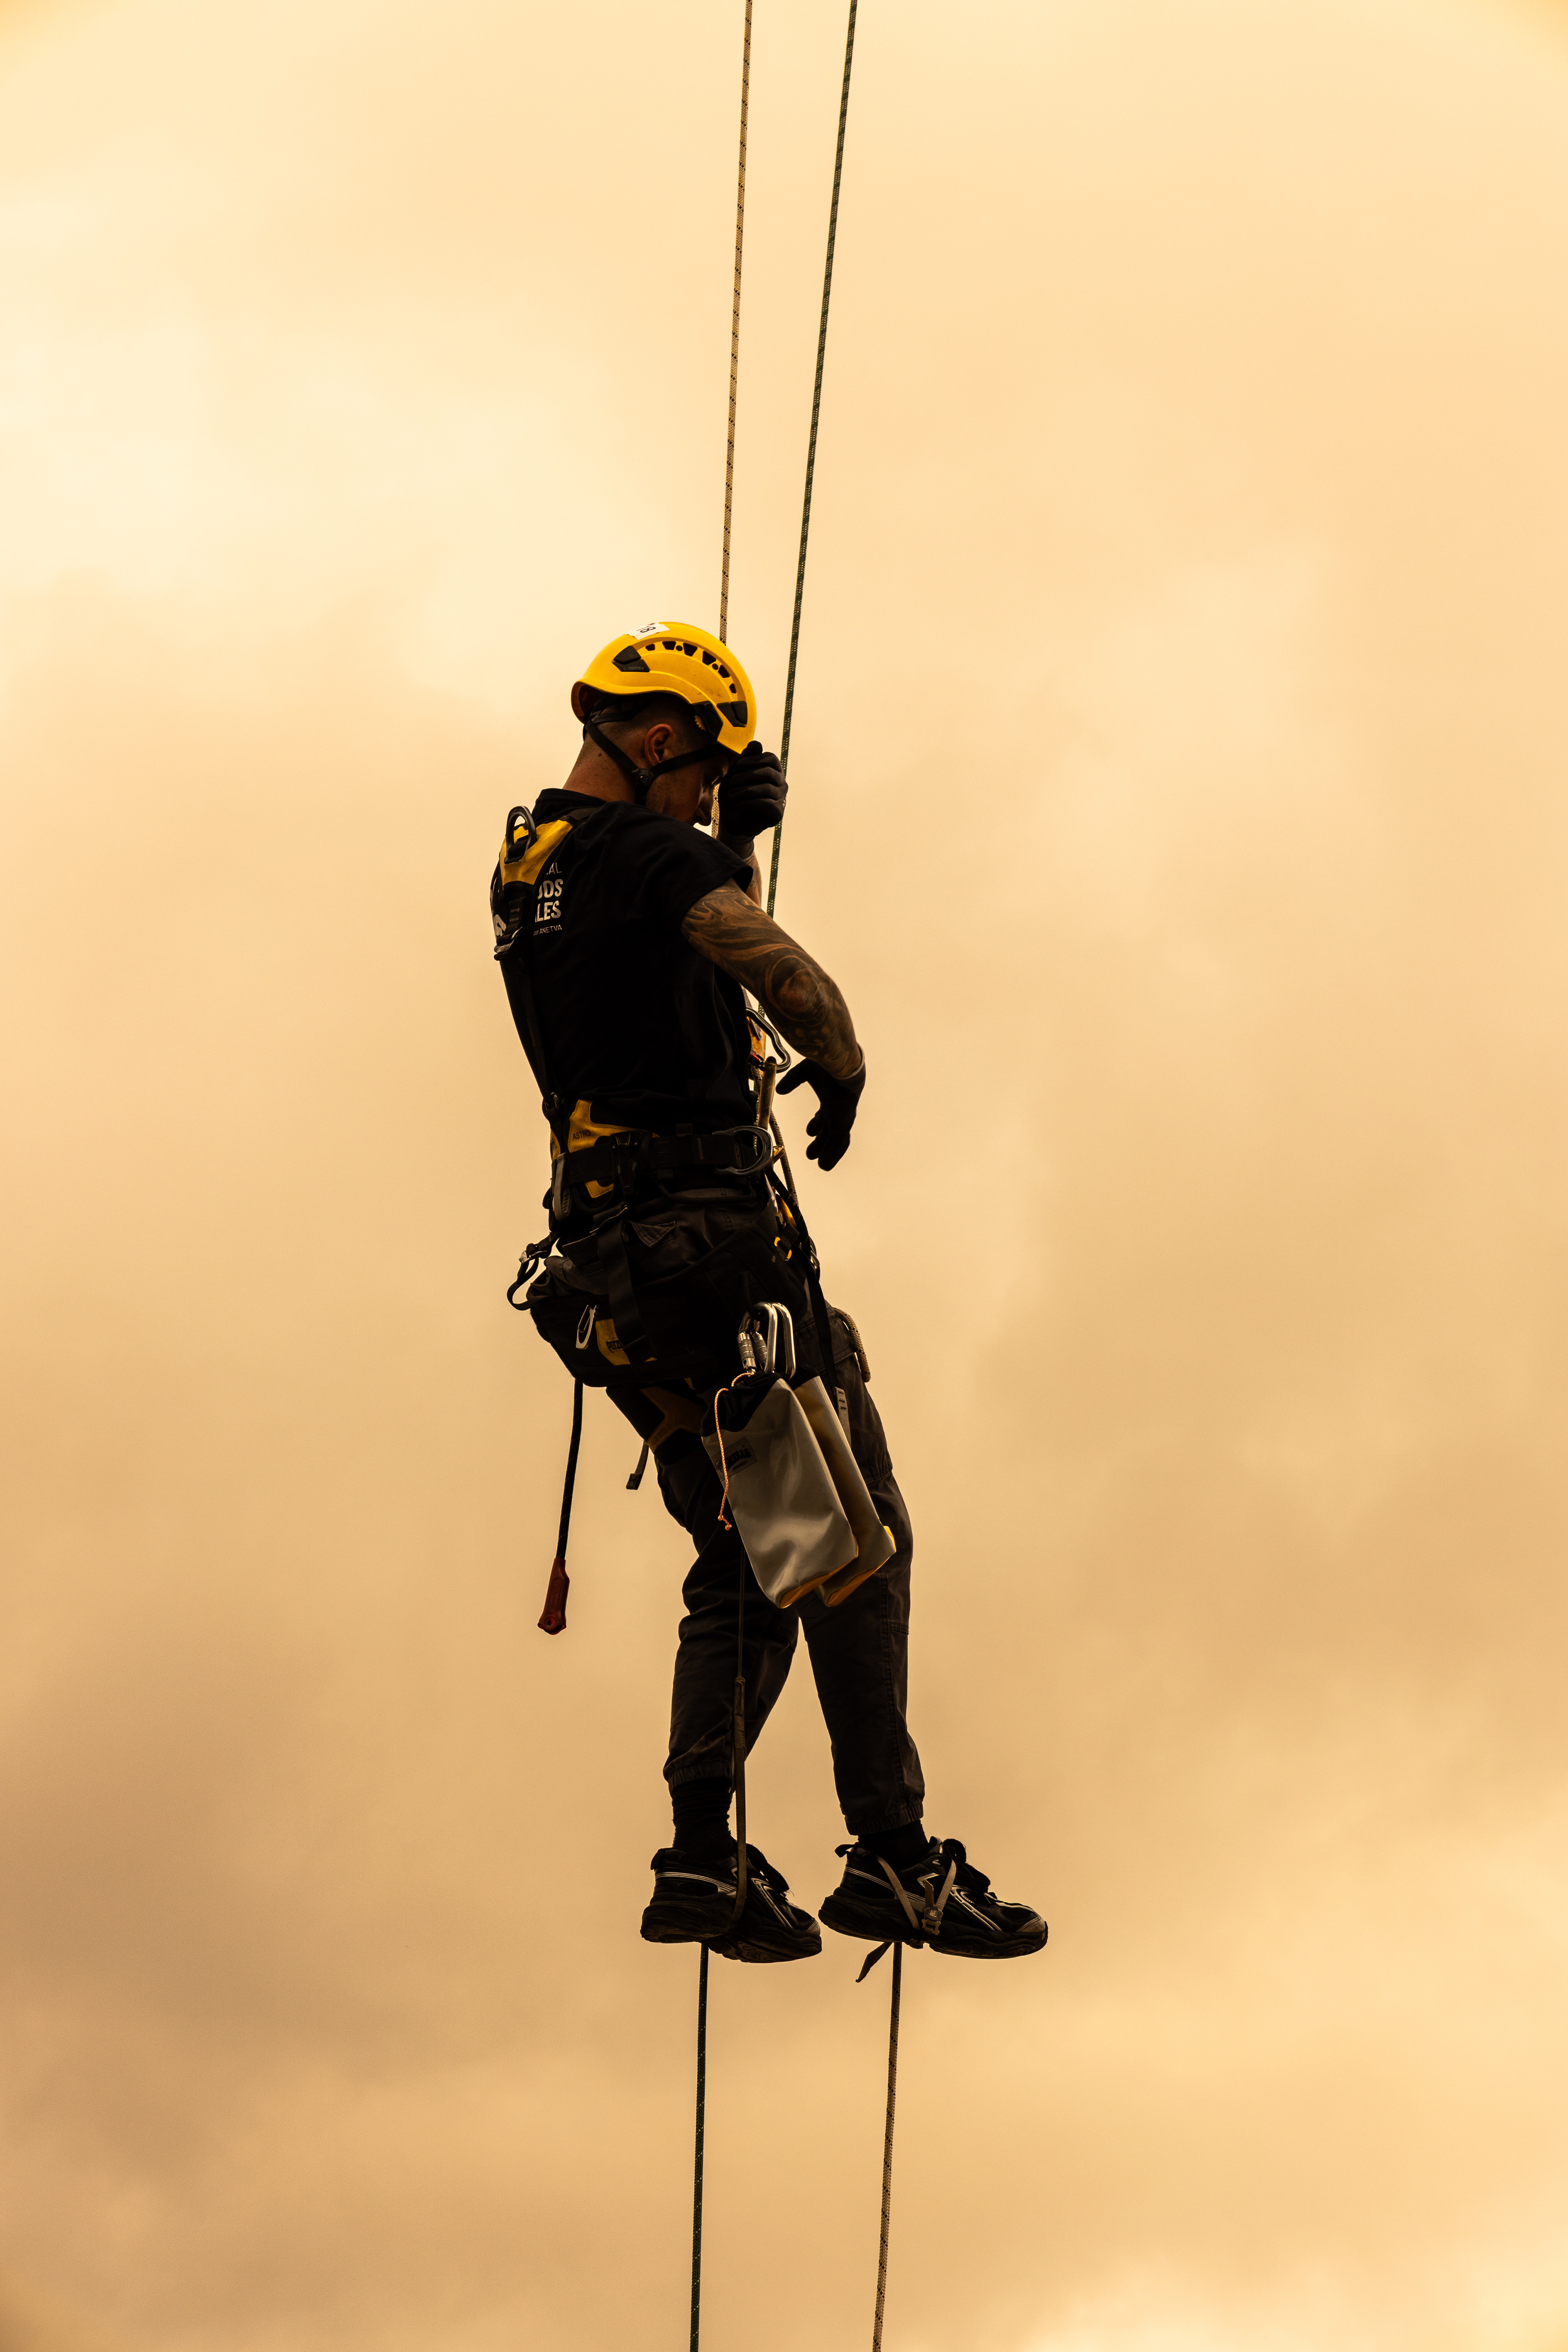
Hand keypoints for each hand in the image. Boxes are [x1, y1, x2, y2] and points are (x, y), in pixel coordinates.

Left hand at [716, 742, 787, 837]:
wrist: (732, 820)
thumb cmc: (734, 795)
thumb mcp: (735, 774)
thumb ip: (745, 759)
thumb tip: (756, 743)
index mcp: (773, 771)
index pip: (771, 759)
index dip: (754, 760)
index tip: (738, 766)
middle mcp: (781, 783)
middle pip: (769, 772)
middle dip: (747, 775)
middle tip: (731, 782)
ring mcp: (781, 798)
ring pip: (766, 788)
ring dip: (745, 790)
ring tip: (731, 794)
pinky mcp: (778, 813)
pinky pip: (766, 804)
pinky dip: (748, 803)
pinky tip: (737, 804)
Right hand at [775, 1055, 865, 1169]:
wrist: (840, 1068)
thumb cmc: (826, 1065)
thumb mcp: (804, 1072)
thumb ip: (793, 1080)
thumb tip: (780, 1089)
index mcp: (830, 1098)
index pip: (824, 1116)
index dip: (817, 1124)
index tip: (810, 1132)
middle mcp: (837, 1110)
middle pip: (828, 1130)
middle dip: (820, 1142)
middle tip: (811, 1153)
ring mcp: (841, 1119)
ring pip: (833, 1140)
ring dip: (825, 1151)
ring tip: (819, 1163)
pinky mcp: (842, 1125)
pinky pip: (838, 1145)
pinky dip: (832, 1156)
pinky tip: (825, 1165)